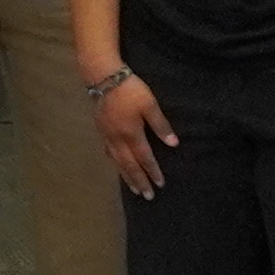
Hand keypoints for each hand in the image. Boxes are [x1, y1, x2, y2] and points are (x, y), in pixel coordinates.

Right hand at [87, 67, 168, 197]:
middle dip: (139, 181)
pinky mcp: (101, 130)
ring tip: (133, 189)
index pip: (145, 158)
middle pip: (130, 165)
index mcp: (132, 134)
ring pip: (118, 162)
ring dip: (127, 177)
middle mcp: (118, 139)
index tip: (160, 184)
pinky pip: (109, 153)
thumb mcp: (150, 104)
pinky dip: (115, 164)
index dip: (153, 171)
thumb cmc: (130, 90)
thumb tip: (173, 144)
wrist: (103, 78)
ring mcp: (107, 136)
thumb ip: (160, 125)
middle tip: (147, 196)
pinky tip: (118, 167)